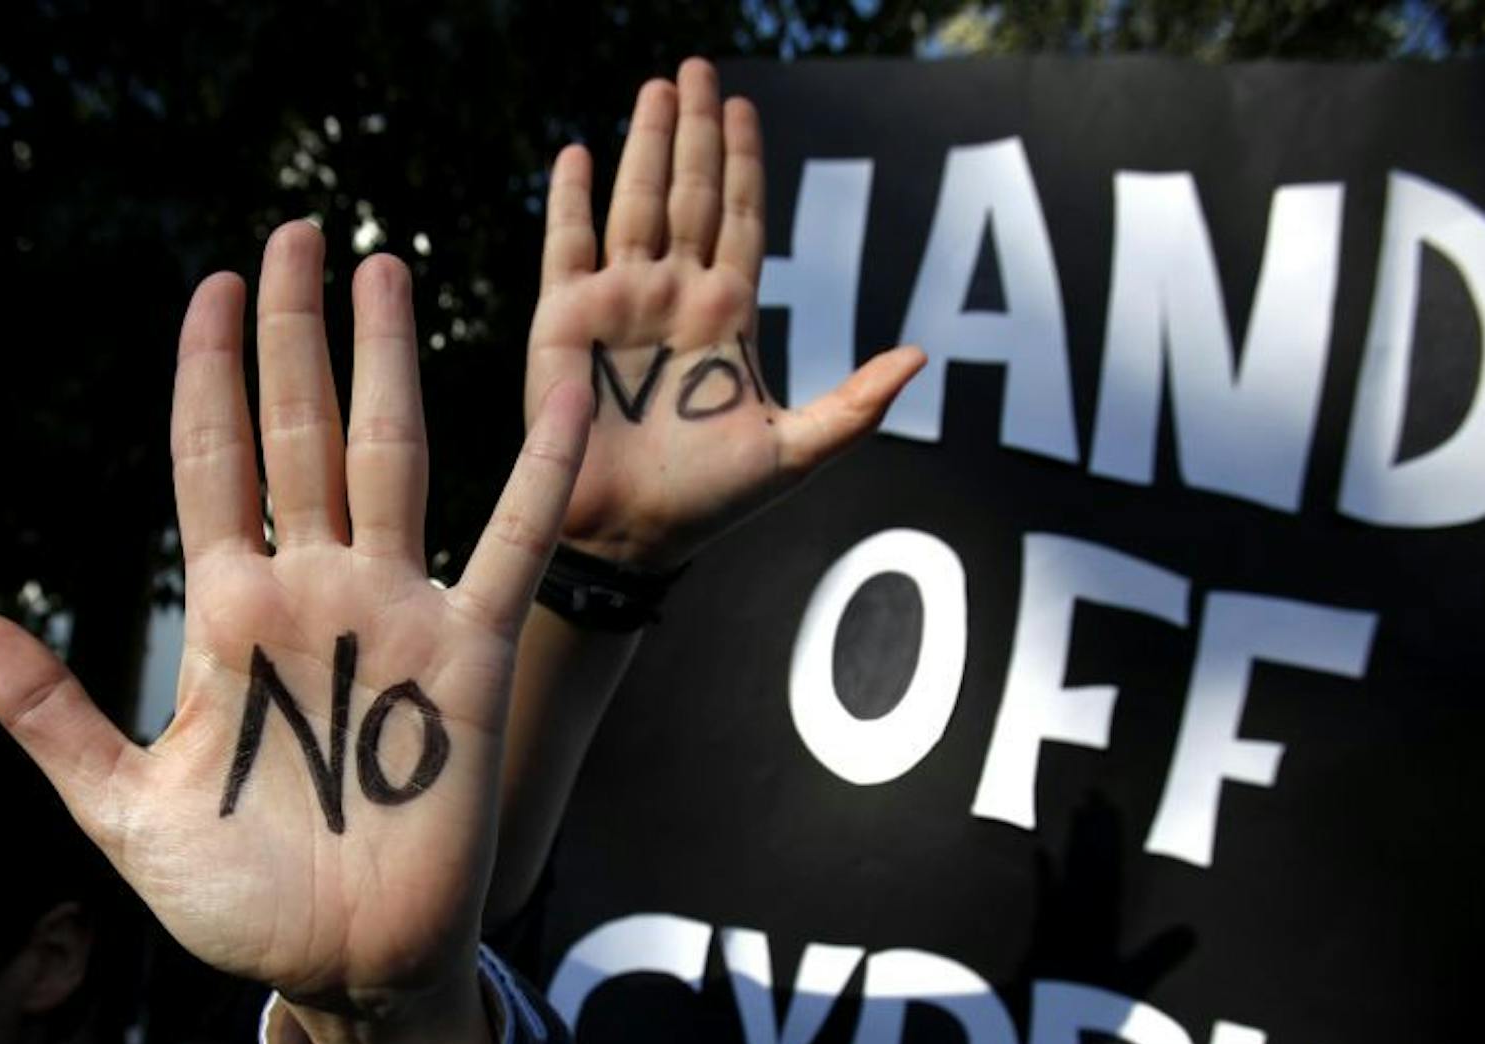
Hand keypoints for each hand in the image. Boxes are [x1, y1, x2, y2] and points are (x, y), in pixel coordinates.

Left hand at [0, 223, 590, 1043]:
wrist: (346, 968)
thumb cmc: (236, 900)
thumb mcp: (122, 808)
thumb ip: (50, 714)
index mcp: (227, 618)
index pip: (211, 465)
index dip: (206, 375)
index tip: (207, 289)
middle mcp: (311, 594)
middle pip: (296, 433)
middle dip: (290, 334)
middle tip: (291, 234)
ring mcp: (394, 616)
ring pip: (390, 461)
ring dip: (385, 366)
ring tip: (382, 268)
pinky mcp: (469, 660)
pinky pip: (510, 550)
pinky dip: (535, 475)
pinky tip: (558, 396)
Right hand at [525, 58, 924, 570]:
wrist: (632, 535)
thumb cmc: (712, 502)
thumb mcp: (798, 452)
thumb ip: (857, 405)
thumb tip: (919, 357)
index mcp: (728, 314)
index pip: (742, 217)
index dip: (746, 161)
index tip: (746, 107)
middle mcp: (674, 295)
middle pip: (691, 192)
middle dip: (695, 130)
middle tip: (698, 67)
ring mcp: (619, 301)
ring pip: (635, 202)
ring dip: (644, 143)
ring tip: (656, 88)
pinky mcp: (566, 318)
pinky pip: (568, 244)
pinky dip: (572, 198)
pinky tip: (580, 152)